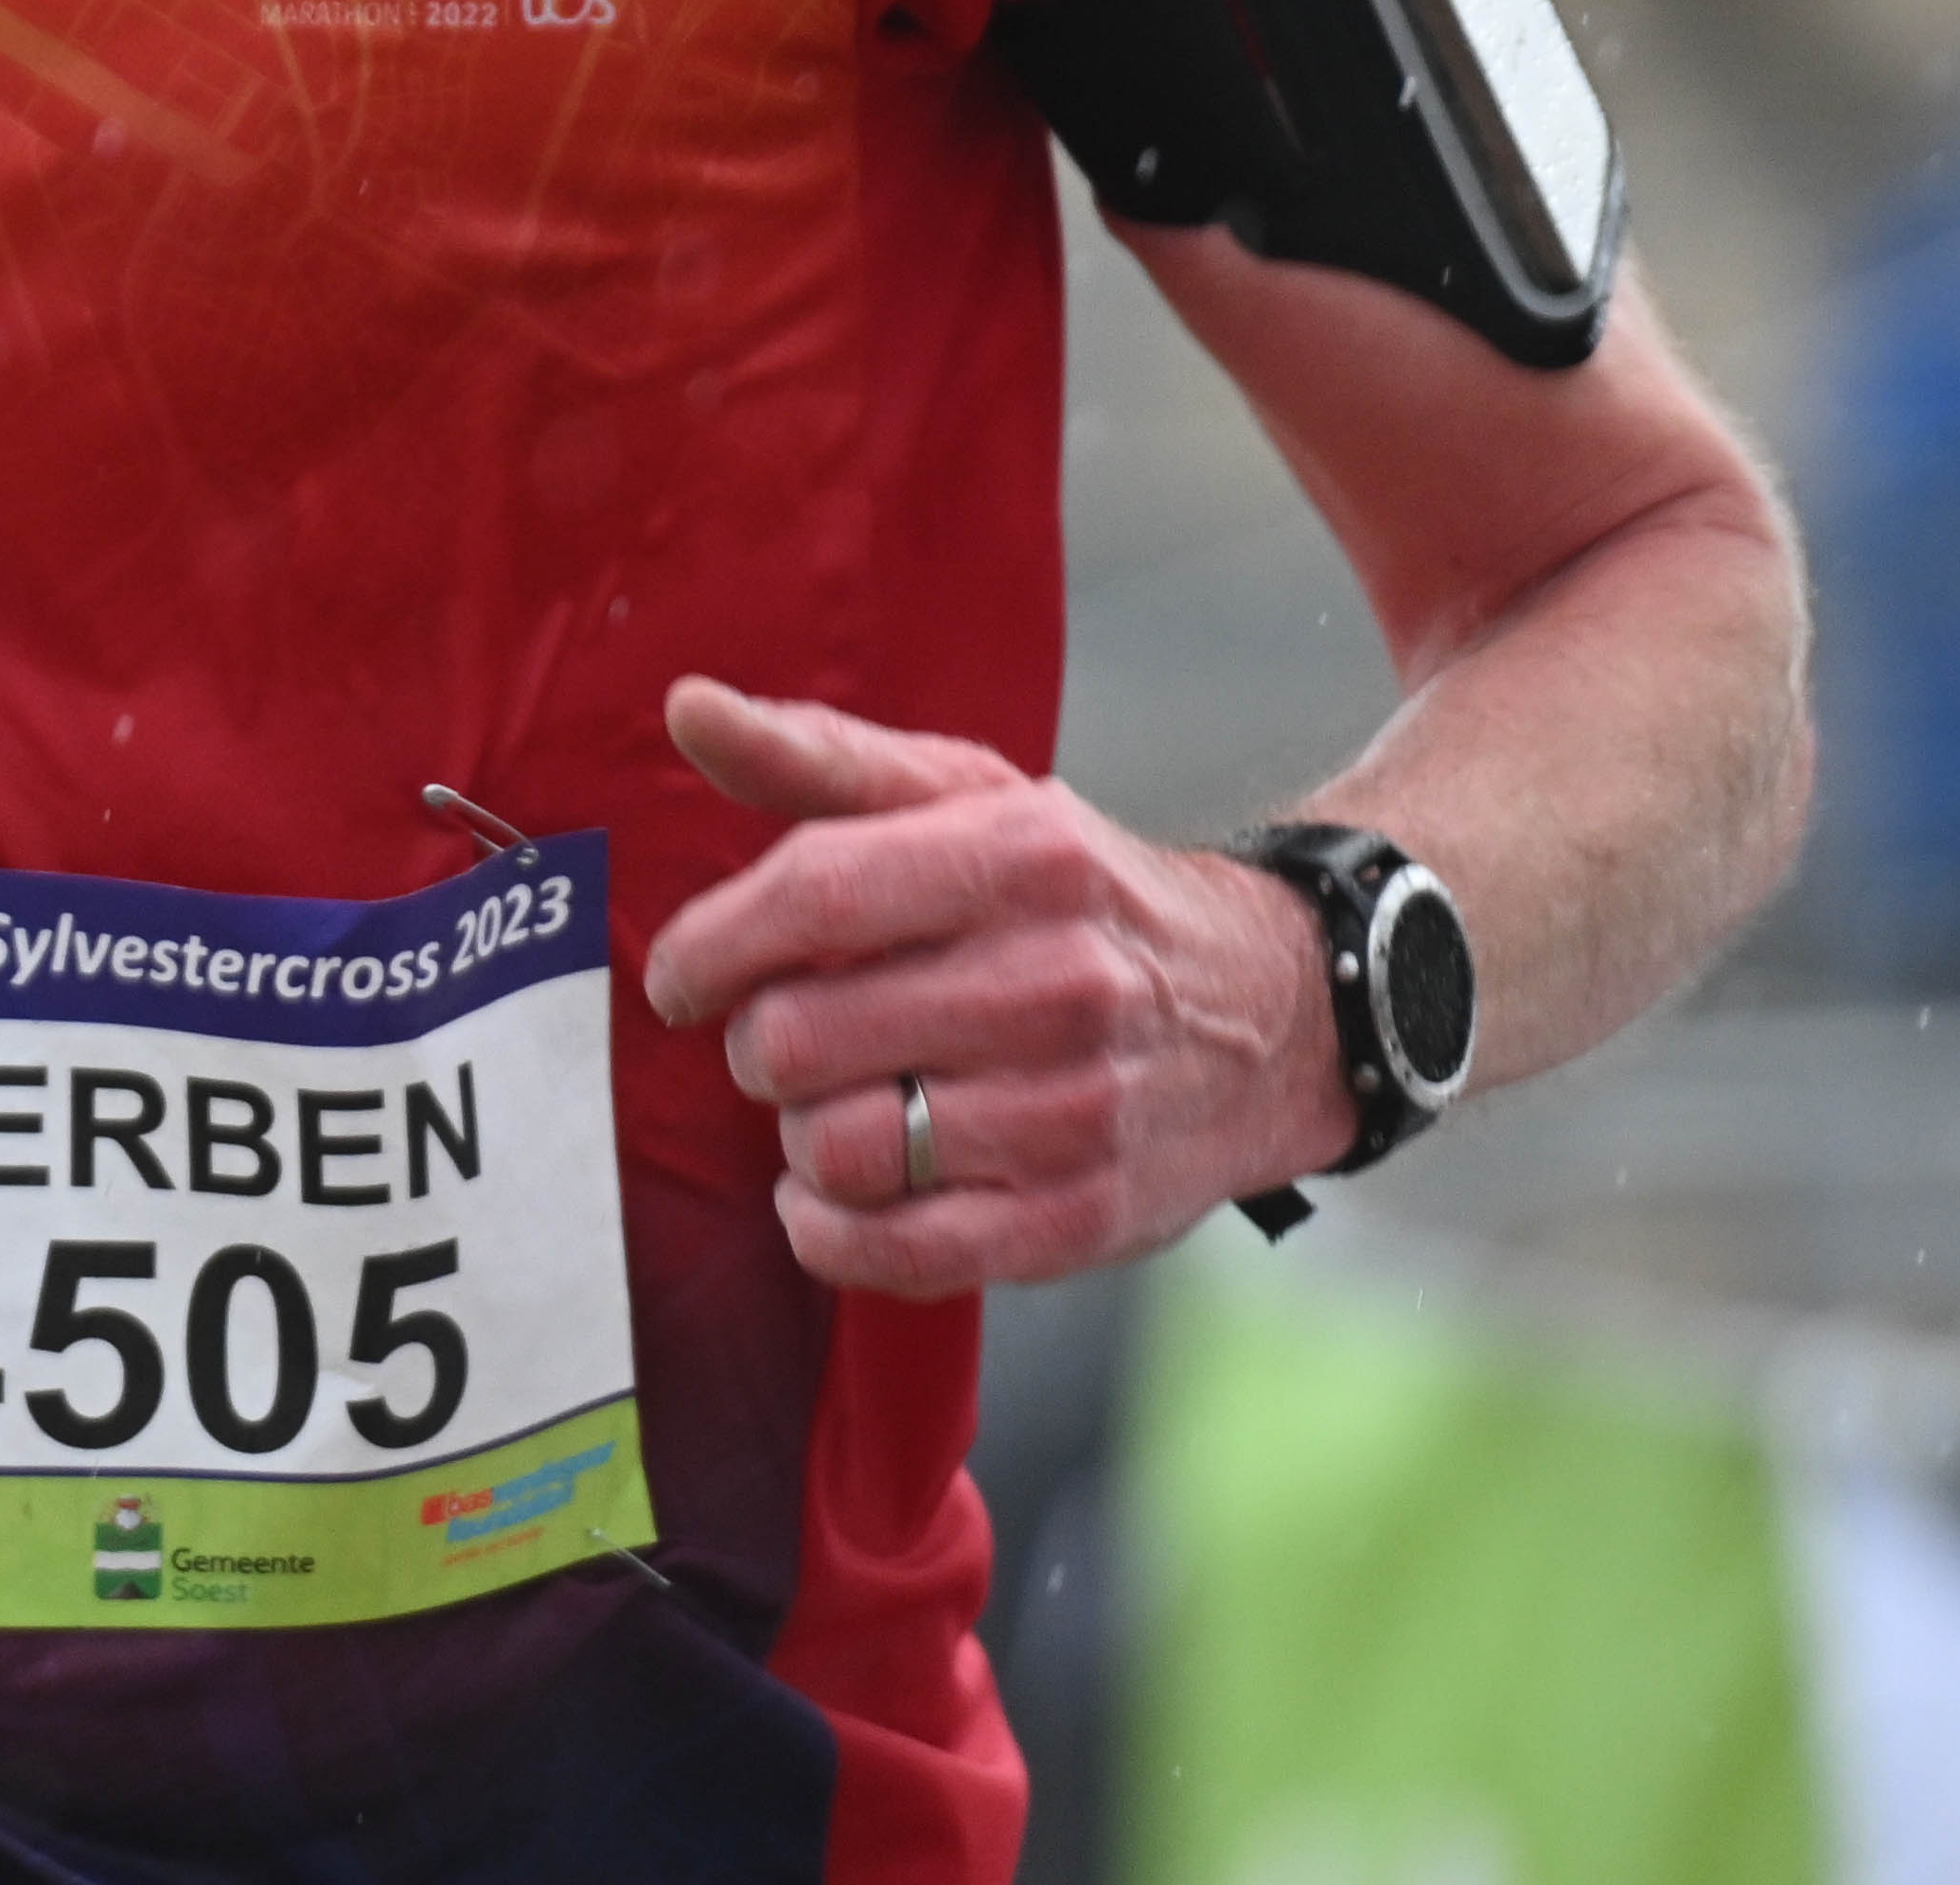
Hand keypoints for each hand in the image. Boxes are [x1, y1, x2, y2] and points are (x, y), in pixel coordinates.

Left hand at [640, 680, 1339, 1296]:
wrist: (1278, 1014)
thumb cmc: (1080, 899)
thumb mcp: (973, 797)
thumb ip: (820, 757)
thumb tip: (689, 709)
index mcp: (1024, 856)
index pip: (814, 895)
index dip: (711, 945)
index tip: (680, 977)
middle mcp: (1058, 981)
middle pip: (802, 1036)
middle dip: (759, 1042)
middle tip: (787, 1036)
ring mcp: (1076, 1111)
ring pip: (838, 1148)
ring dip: (801, 1134)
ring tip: (841, 1100)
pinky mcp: (1081, 1218)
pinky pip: (893, 1251)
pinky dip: (831, 1230)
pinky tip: (840, 1188)